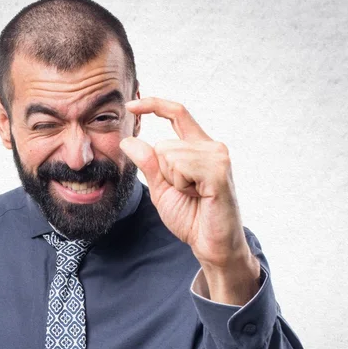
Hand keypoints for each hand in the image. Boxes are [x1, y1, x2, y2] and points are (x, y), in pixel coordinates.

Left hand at [120, 97, 251, 271]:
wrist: (211, 244)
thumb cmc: (191, 217)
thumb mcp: (162, 189)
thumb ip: (148, 164)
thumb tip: (128, 140)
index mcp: (199, 147)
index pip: (177, 114)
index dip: (154, 104)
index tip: (130, 105)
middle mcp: (212, 146)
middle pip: (164, 145)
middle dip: (164, 174)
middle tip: (186, 193)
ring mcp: (218, 156)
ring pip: (169, 154)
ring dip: (174, 181)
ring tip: (195, 195)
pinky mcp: (219, 170)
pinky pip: (181, 166)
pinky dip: (182, 184)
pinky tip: (199, 196)